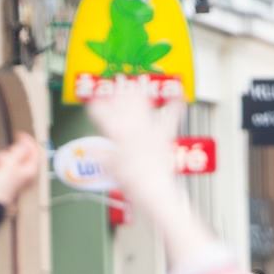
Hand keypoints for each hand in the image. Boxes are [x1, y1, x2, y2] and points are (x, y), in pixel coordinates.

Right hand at [0, 132, 43, 209]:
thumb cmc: (4, 183)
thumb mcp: (11, 163)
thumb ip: (20, 151)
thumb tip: (25, 145)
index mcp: (32, 169)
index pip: (35, 151)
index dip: (28, 141)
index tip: (20, 135)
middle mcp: (29, 172)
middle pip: (25, 154)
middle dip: (14, 151)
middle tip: (8, 150)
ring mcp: (21, 175)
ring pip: (16, 159)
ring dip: (7, 156)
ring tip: (0, 160)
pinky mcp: (14, 177)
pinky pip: (11, 165)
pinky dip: (4, 162)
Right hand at [86, 90, 182, 209]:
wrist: (153, 188)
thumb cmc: (132, 181)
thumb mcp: (110, 168)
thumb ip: (103, 156)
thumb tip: (95, 151)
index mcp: (117, 134)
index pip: (102, 114)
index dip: (96, 108)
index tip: (93, 107)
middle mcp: (133, 127)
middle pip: (124, 104)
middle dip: (119, 95)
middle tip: (116, 92)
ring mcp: (150, 129)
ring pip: (143, 105)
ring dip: (139, 95)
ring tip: (137, 85)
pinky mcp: (164, 135)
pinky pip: (172, 118)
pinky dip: (176, 106)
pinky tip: (179, 96)